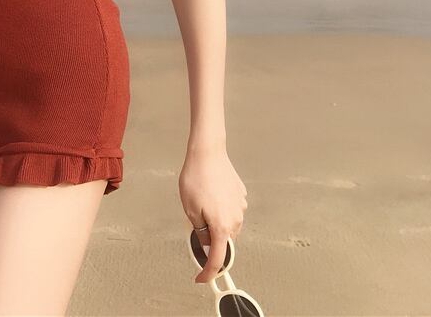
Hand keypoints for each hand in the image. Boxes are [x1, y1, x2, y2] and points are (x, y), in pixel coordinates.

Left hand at [179, 143, 247, 282]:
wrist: (208, 153)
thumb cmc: (196, 178)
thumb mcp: (190, 209)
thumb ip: (199, 231)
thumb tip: (205, 244)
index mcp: (222, 226)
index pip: (218, 259)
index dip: (209, 272)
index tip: (202, 278)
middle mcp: (236, 219)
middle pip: (225, 242)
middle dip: (211, 240)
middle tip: (196, 224)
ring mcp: (241, 206)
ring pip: (229, 226)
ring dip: (217, 224)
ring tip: (202, 203)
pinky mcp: (241, 195)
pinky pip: (232, 210)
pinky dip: (223, 210)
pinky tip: (211, 195)